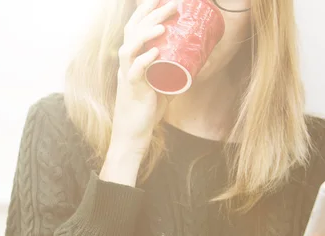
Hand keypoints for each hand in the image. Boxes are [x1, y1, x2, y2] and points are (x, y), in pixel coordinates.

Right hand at [110, 0, 178, 152]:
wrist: (133, 133)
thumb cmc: (146, 109)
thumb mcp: (163, 86)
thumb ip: (175, 74)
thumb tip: (198, 64)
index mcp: (132, 58)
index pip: (135, 27)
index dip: (146, 11)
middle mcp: (126, 63)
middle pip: (134, 31)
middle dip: (152, 14)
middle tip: (172, 4)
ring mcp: (127, 76)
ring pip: (130, 48)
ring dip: (145, 34)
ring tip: (163, 25)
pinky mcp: (131, 90)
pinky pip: (134, 72)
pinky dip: (144, 60)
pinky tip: (155, 52)